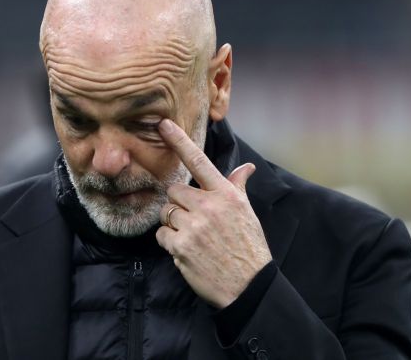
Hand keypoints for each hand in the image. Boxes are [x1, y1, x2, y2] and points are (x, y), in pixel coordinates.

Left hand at [155, 119, 272, 308]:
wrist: (249, 285)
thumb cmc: (248, 246)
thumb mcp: (247, 213)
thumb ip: (237, 188)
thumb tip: (247, 168)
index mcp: (225, 195)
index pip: (198, 162)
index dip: (179, 141)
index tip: (163, 124)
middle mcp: (209, 206)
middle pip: (174, 192)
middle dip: (179, 205)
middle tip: (194, 220)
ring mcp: (193, 226)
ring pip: (166, 213)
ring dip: (174, 224)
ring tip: (194, 237)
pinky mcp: (181, 247)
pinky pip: (161, 235)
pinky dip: (170, 243)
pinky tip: (187, 251)